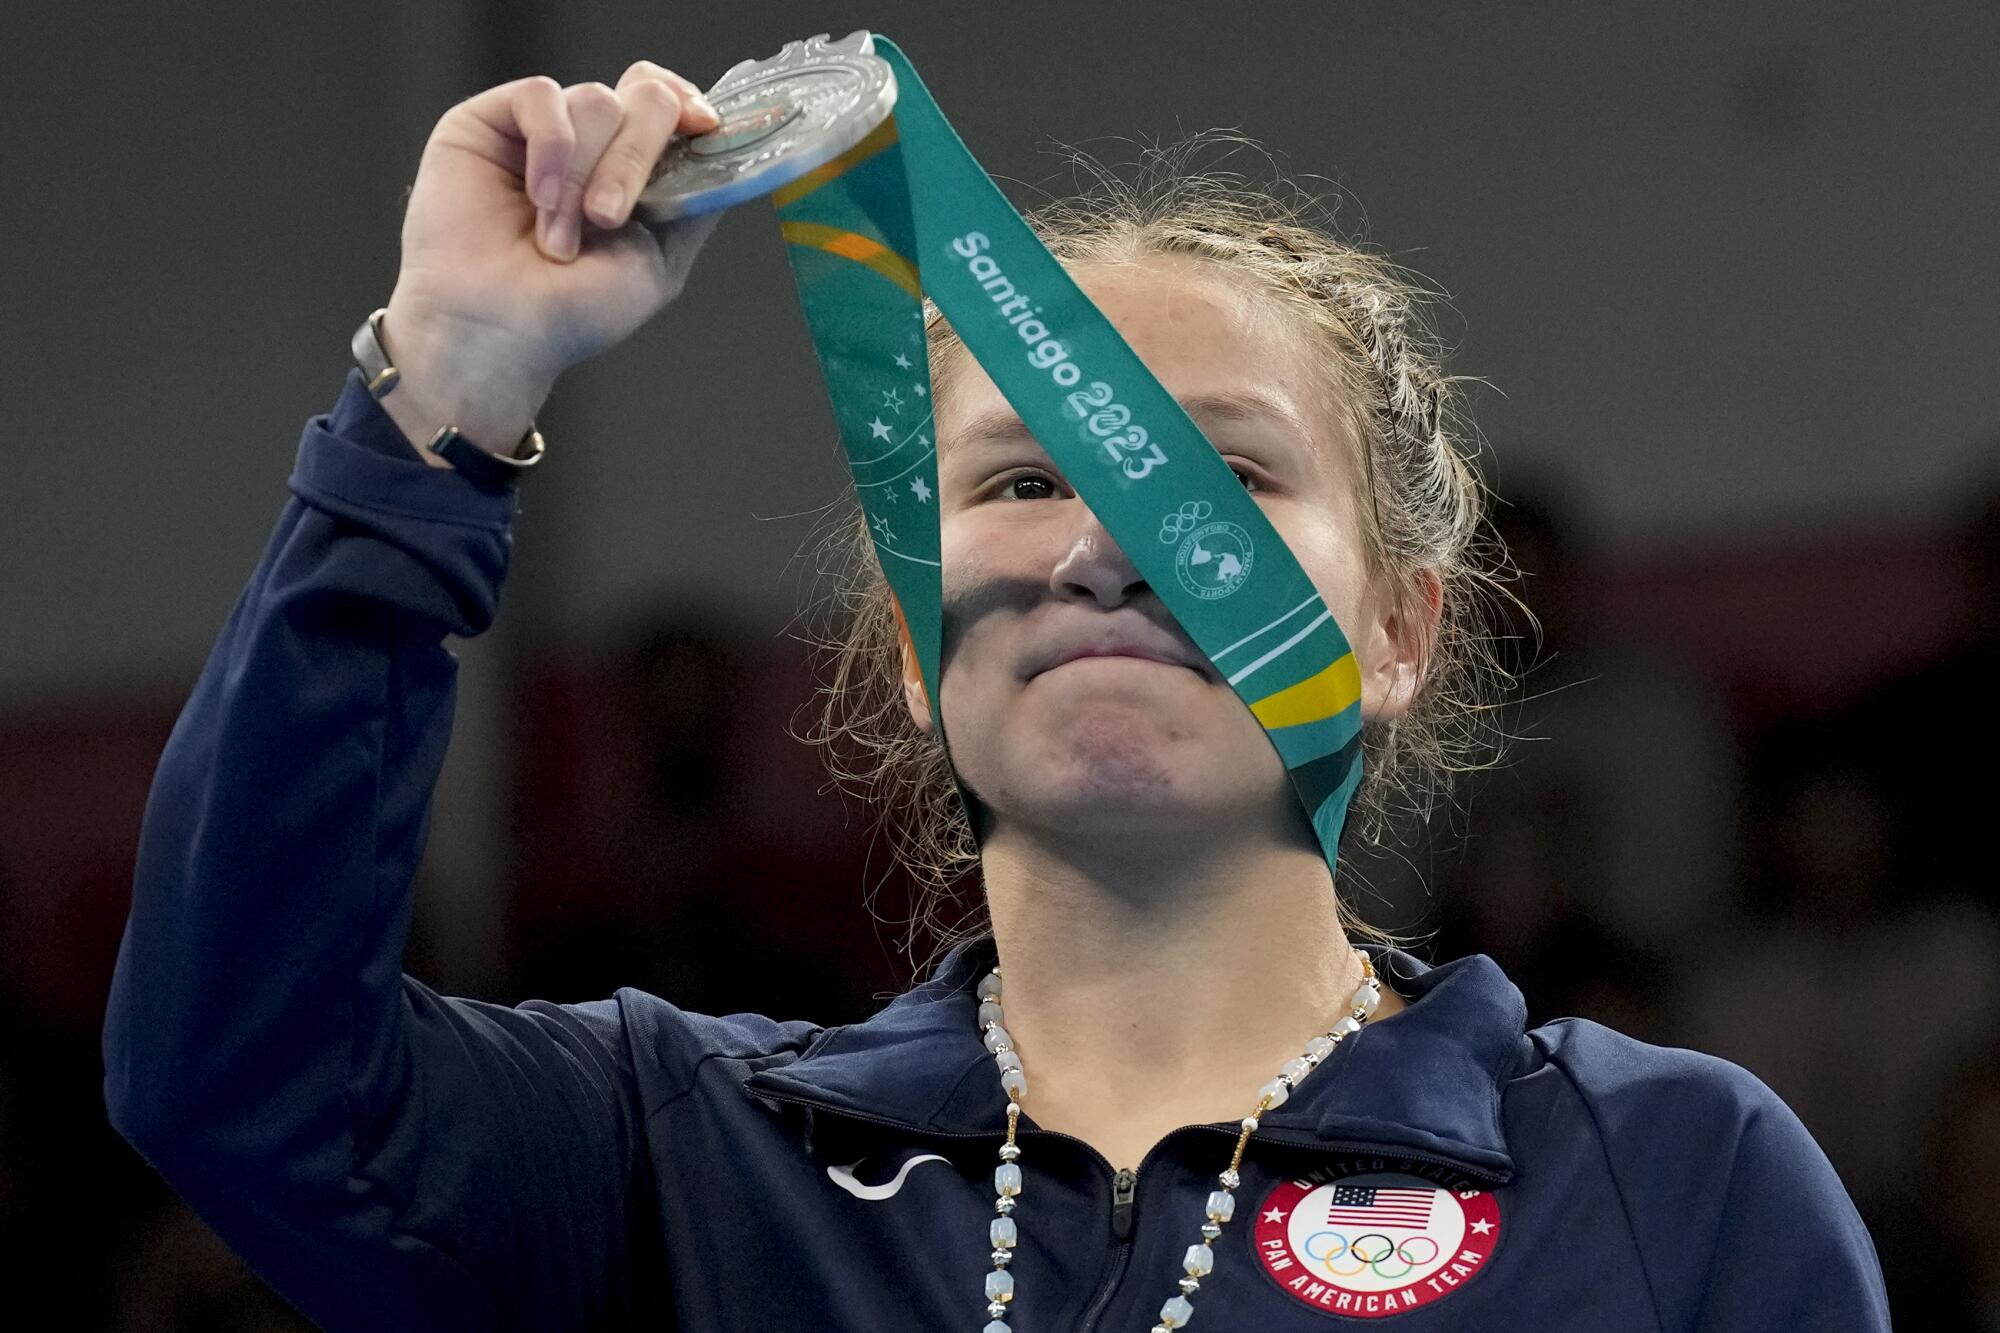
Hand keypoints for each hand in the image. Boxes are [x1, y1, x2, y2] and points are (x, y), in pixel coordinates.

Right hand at [377, 62, 723, 456]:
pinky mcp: (491, 121)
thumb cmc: (571, 312)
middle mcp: (593, 144)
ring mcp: (544, 130)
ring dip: (585, 176)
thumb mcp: (658, 262)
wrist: (497, 331)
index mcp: (635, 173)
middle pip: (647, 96)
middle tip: (610, 218)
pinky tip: (539, 198)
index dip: (691, 106)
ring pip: (597, 100)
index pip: (672, 104)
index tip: (704, 127)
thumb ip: (696, 203)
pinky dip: (552, 149)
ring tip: (558, 238)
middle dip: (637, 156)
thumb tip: (726, 149)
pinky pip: (543, 96)